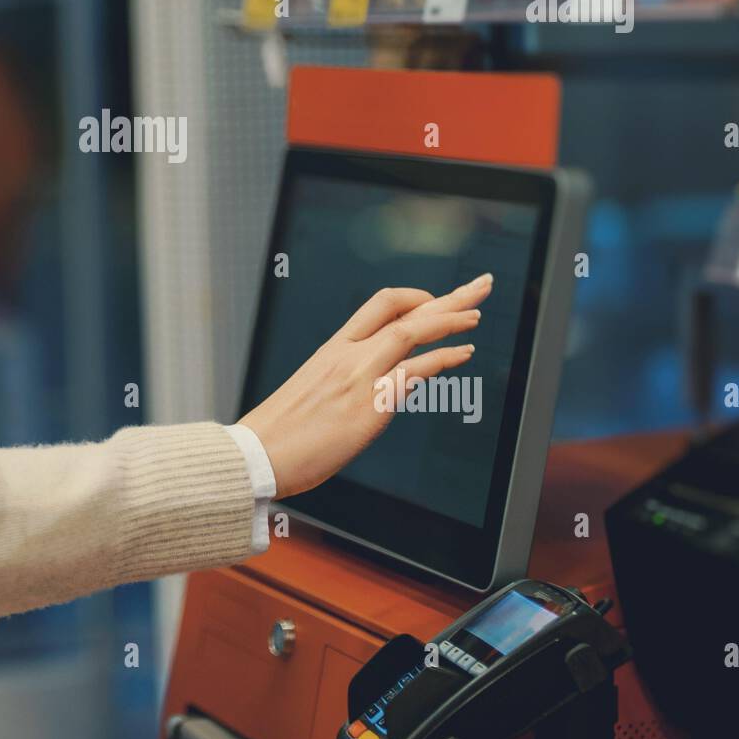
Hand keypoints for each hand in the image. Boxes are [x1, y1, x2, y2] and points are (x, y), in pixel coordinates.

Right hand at [237, 274, 492, 498]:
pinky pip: (414, 371)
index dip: (415, 298)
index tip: (437, 301)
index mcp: (332, 349)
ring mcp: (359, 376)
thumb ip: (340, 384)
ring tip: (477, 314)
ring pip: (412, 331)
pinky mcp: (369, 404)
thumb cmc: (279, 433)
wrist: (257, 454)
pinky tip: (464, 352)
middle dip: (448, 296)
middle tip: (480, 284)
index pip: (379, 305)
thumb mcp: (310, 393)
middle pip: (405, 309)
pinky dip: (444, 358)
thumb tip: (363, 396)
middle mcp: (348, 354)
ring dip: (452, 319)